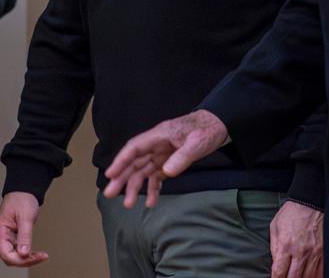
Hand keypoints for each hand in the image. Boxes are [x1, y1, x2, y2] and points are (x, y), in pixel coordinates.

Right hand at [0, 191, 48, 266]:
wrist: (23, 190)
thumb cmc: (22, 199)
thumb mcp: (26, 217)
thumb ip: (24, 236)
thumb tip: (24, 253)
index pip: (6, 254)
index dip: (20, 259)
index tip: (35, 257)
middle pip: (9, 258)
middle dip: (25, 260)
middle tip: (41, 257)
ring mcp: (4, 237)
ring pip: (13, 256)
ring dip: (27, 258)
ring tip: (41, 256)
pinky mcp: (11, 237)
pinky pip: (17, 250)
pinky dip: (26, 254)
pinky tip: (35, 253)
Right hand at [102, 109, 227, 207]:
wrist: (218, 125)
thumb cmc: (207, 130)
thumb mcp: (197, 143)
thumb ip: (182, 157)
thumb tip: (166, 172)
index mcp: (159, 136)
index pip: (134, 148)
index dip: (121, 161)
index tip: (110, 174)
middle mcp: (156, 145)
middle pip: (134, 162)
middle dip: (121, 178)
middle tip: (110, 194)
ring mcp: (162, 154)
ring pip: (143, 171)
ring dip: (135, 187)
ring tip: (128, 204)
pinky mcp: (169, 161)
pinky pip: (156, 176)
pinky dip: (152, 188)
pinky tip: (150, 202)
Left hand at [271, 200, 323, 277]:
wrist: (310, 201)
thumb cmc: (292, 213)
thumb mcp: (275, 227)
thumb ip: (274, 248)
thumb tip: (275, 264)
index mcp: (285, 246)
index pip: (279, 273)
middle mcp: (301, 252)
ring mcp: (314, 253)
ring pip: (309, 277)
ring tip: (298, 275)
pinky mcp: (324, 252)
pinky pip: (321, 271)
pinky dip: (315, 276)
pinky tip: (310, 275)